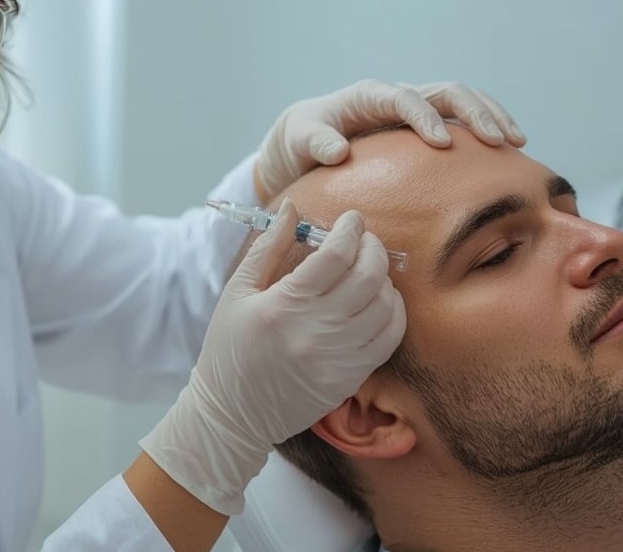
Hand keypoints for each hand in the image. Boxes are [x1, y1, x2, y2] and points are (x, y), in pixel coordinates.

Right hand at [138, 200, 405, 514]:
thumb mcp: (237, 292)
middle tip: (364, 240)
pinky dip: (392, 312)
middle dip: (373, 248)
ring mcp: (337, 359)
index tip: (351, 219)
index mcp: (283, 307)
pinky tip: (379, 300)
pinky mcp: (350, 379)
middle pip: (368, 277)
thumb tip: (292, 208)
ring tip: (368, 269)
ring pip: (384, 306)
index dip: (350, 230)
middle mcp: (315, 333)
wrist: (233, 414)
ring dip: (384, 278)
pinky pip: (389, 338)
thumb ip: (268, 247)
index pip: (335, 256)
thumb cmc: (229, 348)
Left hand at [254, 79, 524, 201]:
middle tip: (498, 141)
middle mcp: (398, 96)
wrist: (304, 141)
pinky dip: (486, 131)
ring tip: (516, 143)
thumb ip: (316, 141)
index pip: (403, 98)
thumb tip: (339, 152)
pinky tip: (508, 155)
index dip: (423, 117)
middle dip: (474, 111)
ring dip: (491, 117)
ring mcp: (416, 109)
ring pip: (462, 102)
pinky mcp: (426, 126)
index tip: (441, 144)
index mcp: (368, 96)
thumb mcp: (298, 139)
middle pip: (445, 91)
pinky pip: (462, 122)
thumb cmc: (301, 140)